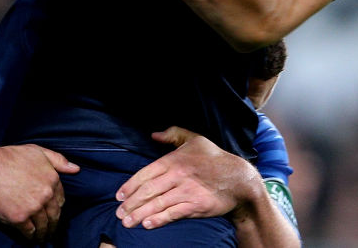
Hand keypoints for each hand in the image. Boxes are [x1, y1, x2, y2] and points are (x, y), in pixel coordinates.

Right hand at [0, 143, 78, 241]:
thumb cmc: (9, 157)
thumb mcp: (37, 151)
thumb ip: (58, 160)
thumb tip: (76, 169)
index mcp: (52, 179)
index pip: (60, 200)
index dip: (57, 208)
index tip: (54, 214)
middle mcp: (46, 194)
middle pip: (54, 215)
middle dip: (53, 225)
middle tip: (50, 231)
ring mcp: (33, 207)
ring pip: (43, 225)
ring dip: (43, 233)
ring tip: (41, 238)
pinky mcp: (19, 218)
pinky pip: (29, 231)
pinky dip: (30, 236)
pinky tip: (30, 237)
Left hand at [115, 127, 262, 229]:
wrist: (238, 178)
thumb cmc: (214, 158)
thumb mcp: (195, 139)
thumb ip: (173, 134)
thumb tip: (154, 134)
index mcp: (174, 159)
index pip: (146, 173)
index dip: (131, 185)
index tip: (119, 195)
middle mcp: (178, 175)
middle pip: (148, 190)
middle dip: (131, 203)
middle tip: (120, 213)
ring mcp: (187, 191)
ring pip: (158, 203)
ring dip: (140, 213)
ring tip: (128, 222)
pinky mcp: (196, 205)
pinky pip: (173, 213)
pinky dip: (159, 219)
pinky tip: (147, 224)